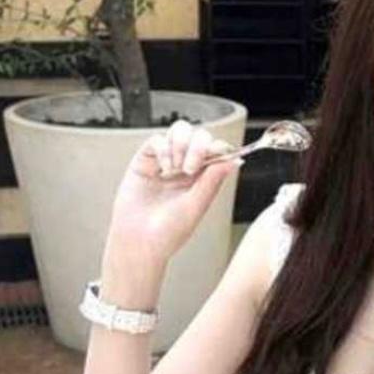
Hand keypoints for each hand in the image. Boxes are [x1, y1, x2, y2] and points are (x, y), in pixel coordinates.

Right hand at [107, 118, 242, 265]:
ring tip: (177, 167)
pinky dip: (164, 149)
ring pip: (179, 131)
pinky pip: (157, 140)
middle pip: (199, 136)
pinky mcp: (144, 161)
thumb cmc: (168, 233)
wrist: (138, 243)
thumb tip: (235, 160)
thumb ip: (212, 181)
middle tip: (191, 168)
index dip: (219, 147)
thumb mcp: (196, 206)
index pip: (216, 151)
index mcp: (202, 179)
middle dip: (198, 145)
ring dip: (182, 143)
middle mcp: (185, 168)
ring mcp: (165, 163)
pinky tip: (164, 168)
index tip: (219, 153)